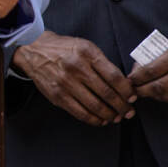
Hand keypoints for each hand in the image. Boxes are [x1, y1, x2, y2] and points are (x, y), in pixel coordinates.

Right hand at [13, 30, 136, 126]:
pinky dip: (94, 119)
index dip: (127, 91)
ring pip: (95, 106)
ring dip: (110, 115)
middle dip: (122, 106)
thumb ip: (102, 63)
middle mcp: (76, 67)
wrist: (34, 50)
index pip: (114, 76)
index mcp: (87, 53)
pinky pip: (80, 113)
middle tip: (129, 112)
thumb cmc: (64, 49)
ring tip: (116, 117)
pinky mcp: (57, 95)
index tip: (133, 98)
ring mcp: (65, 82)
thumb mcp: (84, 46)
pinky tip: (101, 120)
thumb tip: (122, 85)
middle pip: (107, 93)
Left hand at [128, 27, 167, 109]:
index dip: (138, 77)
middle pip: (160, 86)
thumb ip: (161, 51)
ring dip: (156, 97)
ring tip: (149, 92)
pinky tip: (167, 96)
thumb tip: (140, 65)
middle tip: (135, 90)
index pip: (153, 69)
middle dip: (143, 90)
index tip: (131, 79)